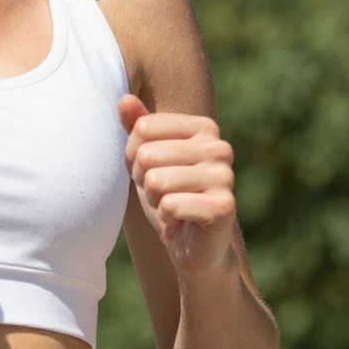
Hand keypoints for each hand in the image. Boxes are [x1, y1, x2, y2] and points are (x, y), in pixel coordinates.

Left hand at [118, 94, 238, 278]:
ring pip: (156, 181)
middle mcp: (220, 147)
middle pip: (148, 154)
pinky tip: (182, 223)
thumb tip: (123, 98)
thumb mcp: (146, 160)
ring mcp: (225, 176)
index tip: (154, 173)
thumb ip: (136, 128)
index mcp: (204, 127)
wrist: (194, 249)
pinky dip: (167, 219)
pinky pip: (170, 205)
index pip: (144, 127)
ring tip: (172, 209)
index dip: (136, 157)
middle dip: (145, 182)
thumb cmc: (168, 197)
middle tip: (163, 196)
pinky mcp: (224, 206)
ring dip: (155, 202)